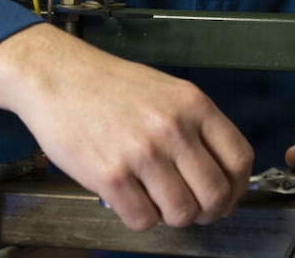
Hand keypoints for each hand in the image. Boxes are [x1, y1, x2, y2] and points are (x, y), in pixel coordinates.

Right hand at [0, 23, 252, 230]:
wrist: (55, 75)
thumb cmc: (108, 85)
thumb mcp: (165, 90)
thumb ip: (195, 127)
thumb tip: (219, 174)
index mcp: (192, 104)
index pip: (239, 158)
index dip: (237, 187)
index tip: (227, 196)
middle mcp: (172, 128)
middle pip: (216, 194)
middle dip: (207, 210)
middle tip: (191, 208)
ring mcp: (142, 153)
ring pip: (182, 213)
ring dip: (171, 215)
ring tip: (154, 199)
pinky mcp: (110, 176)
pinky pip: (143, 220)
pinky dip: (140, 218)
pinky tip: (129, 198)